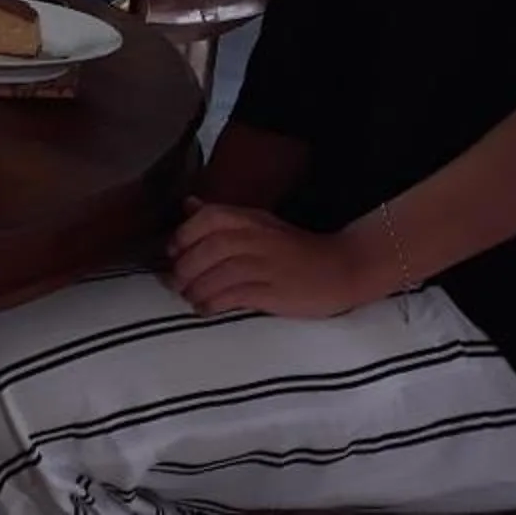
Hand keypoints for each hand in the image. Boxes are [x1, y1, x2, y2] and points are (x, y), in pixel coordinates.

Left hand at [167, 200, 383, 318]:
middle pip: (207, 249)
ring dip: (196, 289)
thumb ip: (222, 217)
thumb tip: (188, 205)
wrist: (342, 268)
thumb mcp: (259, 224)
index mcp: (249, 219)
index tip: (172, 253)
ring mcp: (266, 264)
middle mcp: (256, 237)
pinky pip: (233, 295)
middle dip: (185, 268)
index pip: (207, 218)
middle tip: (176, 283)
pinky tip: (207, 309)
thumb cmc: (295, 248)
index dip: (183, 235)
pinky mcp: (274, 291)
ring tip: (191, 299)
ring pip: (217, 274)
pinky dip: (213, 303)